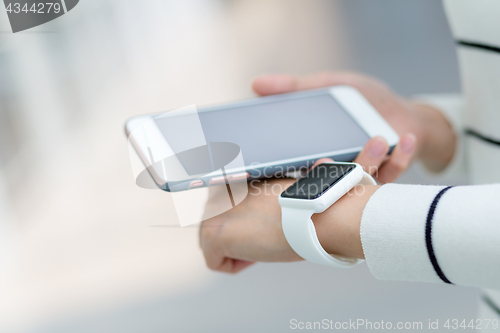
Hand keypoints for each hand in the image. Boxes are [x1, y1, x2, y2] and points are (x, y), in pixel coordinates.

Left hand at [199, 159, 378, 273]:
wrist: (308, 215)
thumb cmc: (301, 206)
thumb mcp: (274, 192)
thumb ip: (257, 197)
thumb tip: (257, 210)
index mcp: (231, 179)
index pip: (222, 208)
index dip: (243, 222)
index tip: (260, 226)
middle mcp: (215, 192)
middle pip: (216, 226)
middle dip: (237, 236)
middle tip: (264, 235)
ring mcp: (210, 213)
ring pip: (212, 245)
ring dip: (236, 250)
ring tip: (262, 242)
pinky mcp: (212, 235)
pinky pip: (215, 262)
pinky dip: (236, 265)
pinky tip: (256, 253)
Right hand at [253, 72, 455, 180]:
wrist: (401, 111)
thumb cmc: (362, 100)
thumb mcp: (327, 85)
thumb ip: (295, 86)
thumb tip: (255, 84)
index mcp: (313, 152)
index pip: (289, 165)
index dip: (278, 168)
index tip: (272, 163)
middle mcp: (334, 168)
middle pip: (320, 181)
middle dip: (321, 174)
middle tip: (322, 161)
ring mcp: (359, 174)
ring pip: (356, 181)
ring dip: (366, 162)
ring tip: (378, 140)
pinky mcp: (386, 174)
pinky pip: (390, 175)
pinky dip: (399, 158)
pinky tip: (404, 139)